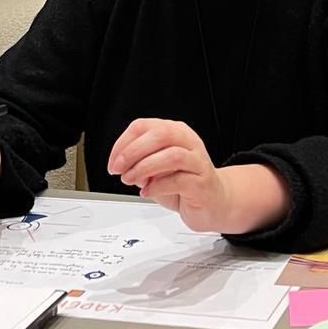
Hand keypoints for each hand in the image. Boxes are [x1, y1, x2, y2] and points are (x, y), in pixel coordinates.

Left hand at [109, 119, 226, 227]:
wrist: (214, 203)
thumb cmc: (185, 183)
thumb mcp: (157, 169)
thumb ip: (142, 162)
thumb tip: (124, 165)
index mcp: (175, 132)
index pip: (144, 126)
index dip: (123, 143)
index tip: (113, 161)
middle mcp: (189, 142)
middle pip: (160, 135)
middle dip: (133, 152)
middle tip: (119, 169)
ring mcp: (198, 161)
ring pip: (171, 155)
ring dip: (144, 168)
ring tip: (131, 180)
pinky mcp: (202, 183)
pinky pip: (179, 180)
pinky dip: (157, 187)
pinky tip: (148, 192)